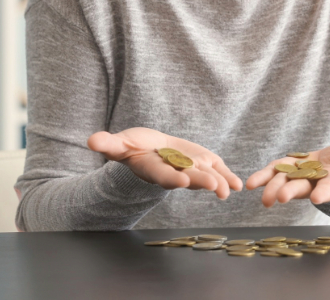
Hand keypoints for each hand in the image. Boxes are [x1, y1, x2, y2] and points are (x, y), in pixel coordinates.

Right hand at [88, 127, 242, 199]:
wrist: (153, 149)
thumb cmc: (134, 146)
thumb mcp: (119, 143)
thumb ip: (108, 143)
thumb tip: (91, 140)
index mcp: (154, 169)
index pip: (163, 175)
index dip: (172, 178)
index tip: (182, 181)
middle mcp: (174, 172)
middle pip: (188, 178)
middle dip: (201, 182)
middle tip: (214, 187)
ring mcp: (190, 168)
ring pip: (205, 175)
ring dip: (218, 182)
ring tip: (228, 190)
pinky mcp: (203, 163)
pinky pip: (217, 170)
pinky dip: (228, 177)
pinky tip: (238, 185)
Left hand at [245, 143, 329, 206]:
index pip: (328, 189)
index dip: (323, 193)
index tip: (317, 197)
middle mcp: (314, 183)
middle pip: (300, 187)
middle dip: (289, 192)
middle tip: (278, 198)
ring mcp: (301, 174)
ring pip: (284, 180)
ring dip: (270, 185)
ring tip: (254, 188)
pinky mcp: (291, 165)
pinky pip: (276, 169)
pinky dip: (264, 175)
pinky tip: (251, 183)